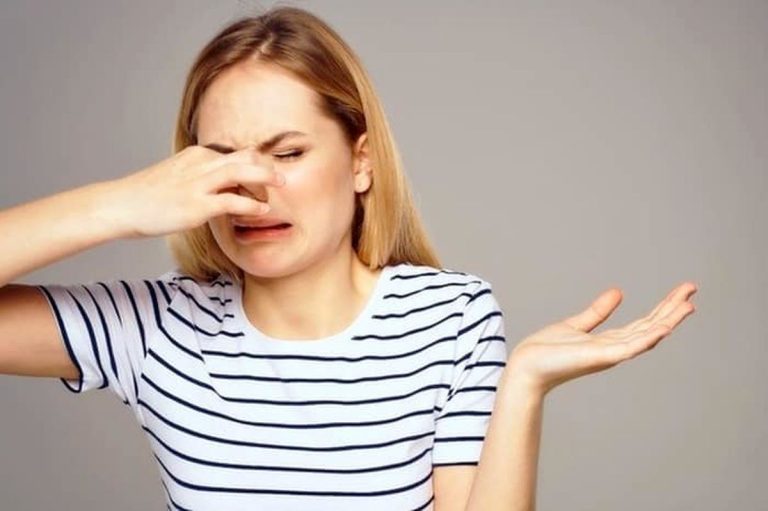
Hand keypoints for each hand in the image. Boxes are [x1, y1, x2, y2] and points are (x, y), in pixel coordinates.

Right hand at [101, 145, 284, 237]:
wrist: (120, 205)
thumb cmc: (147, 196)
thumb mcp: (177, 178)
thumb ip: (201, 180)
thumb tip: (223, 191)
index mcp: (196, 155)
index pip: (235, 154)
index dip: (256, 163)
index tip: (270, 172)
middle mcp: (199, 164)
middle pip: (244, 156)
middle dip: (267, 165)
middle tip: (283, 176)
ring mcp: (197, 183)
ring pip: (241, 172)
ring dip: (265, 177)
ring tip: (282, 185)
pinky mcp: (195, 204)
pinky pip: (231, 201)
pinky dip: (251, 205)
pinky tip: (263, 211)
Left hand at [507, 282, 697, 395]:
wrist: (525, 367)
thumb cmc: (546, 351)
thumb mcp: (576, 324)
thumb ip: (597, 312)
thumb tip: (618, 293)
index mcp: (610, 341)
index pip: (644, 322)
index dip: (664, 308)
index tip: (683, 292)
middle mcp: (615, 349)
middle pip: (651, 326)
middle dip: (673, 309)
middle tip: (693, 289)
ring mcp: (609, 354)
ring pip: (646, 336)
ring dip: (668, 320)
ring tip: (688, 304)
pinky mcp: (599, 357)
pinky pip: (629, 348)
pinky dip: (647, 339)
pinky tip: (664, 328)